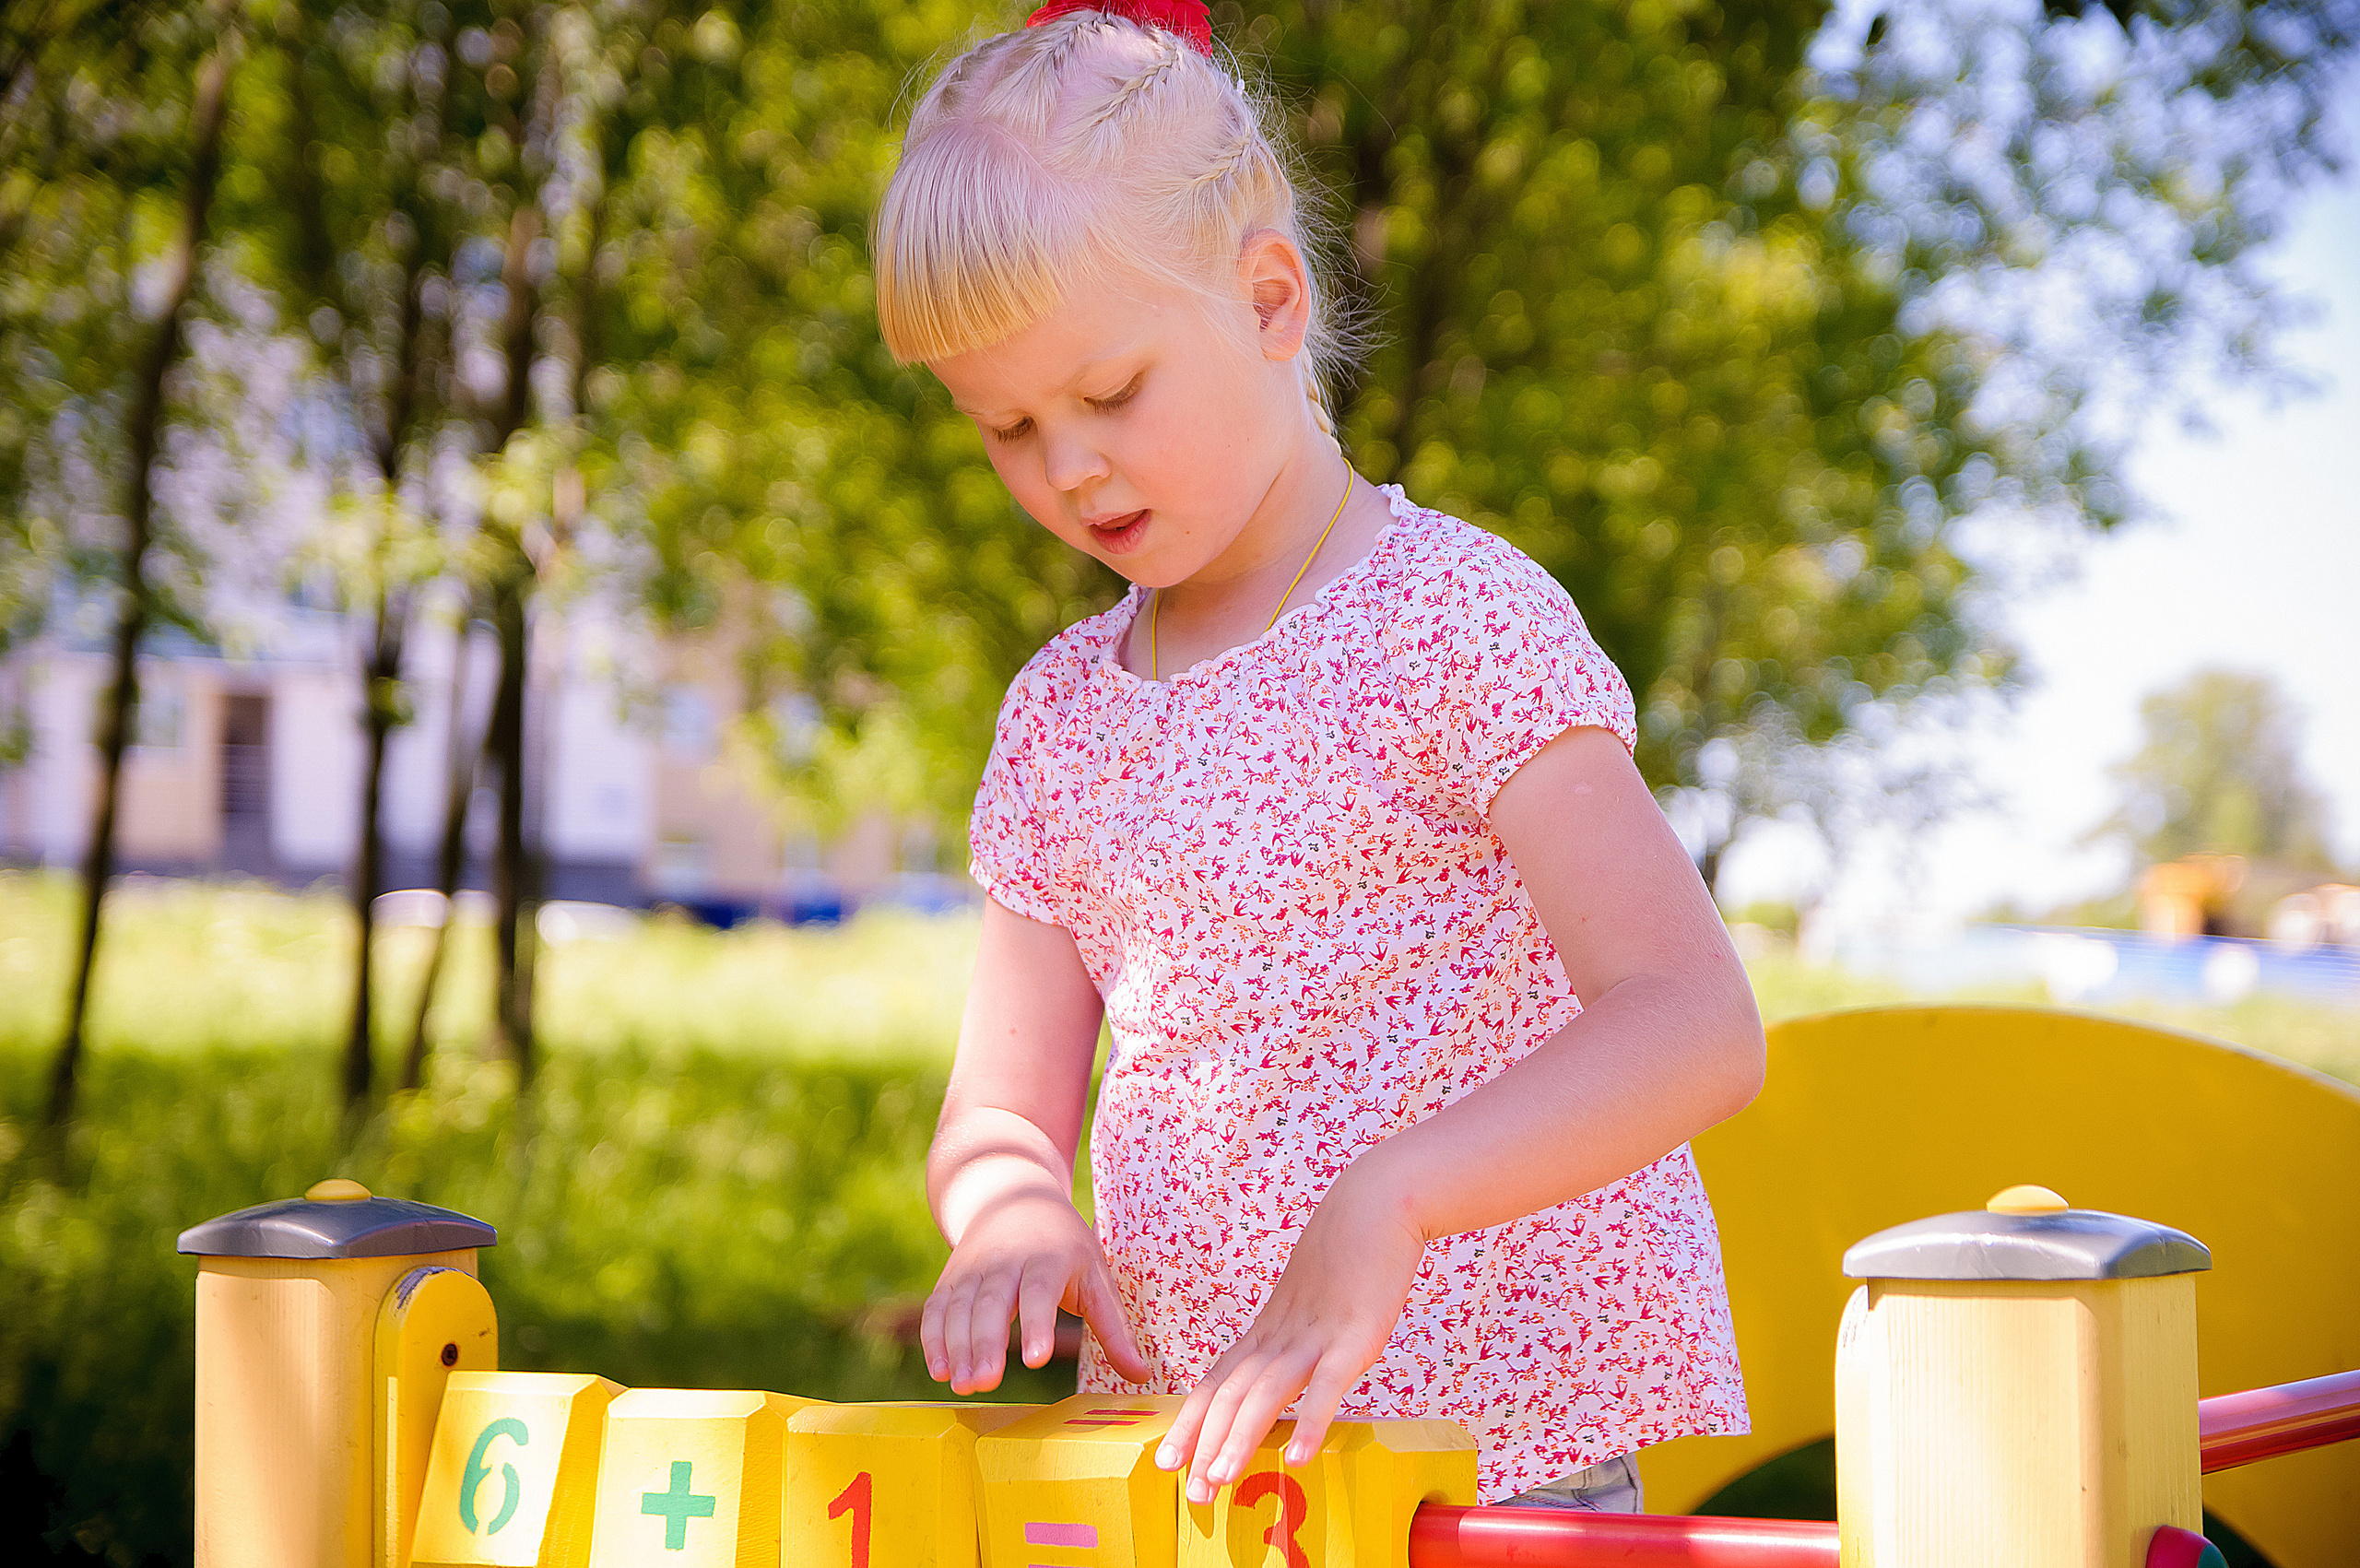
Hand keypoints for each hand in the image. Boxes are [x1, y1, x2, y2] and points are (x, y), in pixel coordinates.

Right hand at [921, 1183, 1151, 1394]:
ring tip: (963, 1385)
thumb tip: (1142, 1377)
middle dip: (987, 1343)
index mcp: (1047, 1259)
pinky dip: (933, 1339)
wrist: (1013, 1196)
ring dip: (957, 1348)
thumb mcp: (1095, 1276)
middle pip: (992, 1303)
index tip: (1036, 1359)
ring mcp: (972, 1269)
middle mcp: (1005, 1261)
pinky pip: (936, 1309)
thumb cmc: (1064, 1246)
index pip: (1040, 1292)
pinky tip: (939, 1370)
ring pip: (959, 1308)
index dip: (1037, 1324)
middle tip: (986, 1383)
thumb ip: (1114, 1328)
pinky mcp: (950, 1279)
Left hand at [1155, 1155, 1425, 1503]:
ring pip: (1266, 1395)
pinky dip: (1310, 1423)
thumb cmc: (1344, 1255)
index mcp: (1266, 1331)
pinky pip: (1327, 1386)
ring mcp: (1314, 1338)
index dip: (1190, 1424)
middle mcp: (1280, 1337)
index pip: (1216, 1383)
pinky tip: (1299, 1457)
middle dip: (1205, 1445)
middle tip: (1190, 1493)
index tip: (1167, 1461)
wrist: (1375, 1205)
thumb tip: (1279, 1373)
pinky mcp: (1353, 1337)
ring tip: (1220, 1480)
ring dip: (1240, 1441)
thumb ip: (1290, 1338)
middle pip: (1231, 1395)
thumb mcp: (1305, 1301)